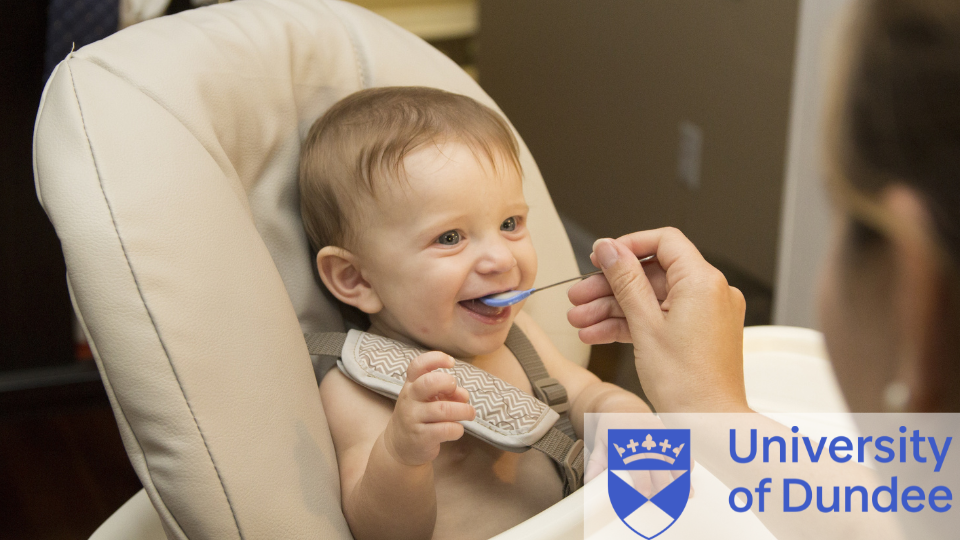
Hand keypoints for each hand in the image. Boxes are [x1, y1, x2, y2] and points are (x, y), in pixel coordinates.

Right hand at [383, 352, 475, 465]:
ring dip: (463, 410)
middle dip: (449, 383)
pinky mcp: (421, 437)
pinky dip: (457, 429)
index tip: (451, 362)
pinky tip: (457, 429)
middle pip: (429, 383)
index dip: (436, 359)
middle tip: (456, 390)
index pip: (418, 365)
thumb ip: (446, 392)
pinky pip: (445, 429)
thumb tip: (464, 395)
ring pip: (443, 409)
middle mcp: (409, 399)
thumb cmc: (420, 416)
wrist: (399, 446)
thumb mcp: (428, 400)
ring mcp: (413, 418)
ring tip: (469, 413)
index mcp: (411, 385)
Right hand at [567, 228, 748, 412]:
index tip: (601, 257)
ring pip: (651, 299)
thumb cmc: (687, 384)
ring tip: (581, 321)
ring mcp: (706, 314)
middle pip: (652, 274)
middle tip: (579, 297)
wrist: (709, 425)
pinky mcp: (699, 334)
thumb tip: (609, 249)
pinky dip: (632, 324)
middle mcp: (711, 293)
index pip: (664, 242)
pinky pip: (661, 318)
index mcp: (703, 282)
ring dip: (613, 308)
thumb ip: (625, 280)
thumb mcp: (645, 325)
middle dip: (610, 286)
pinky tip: (599, 334)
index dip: (628, 246)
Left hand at [586, 413, 692, 498]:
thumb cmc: (610, 430)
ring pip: (672, 455)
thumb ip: (595, 466)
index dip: (641, 481)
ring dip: (681, 476)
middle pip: (657, 462)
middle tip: (669, 502)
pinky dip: (685, 461)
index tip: (645, 496)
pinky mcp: (666, 430)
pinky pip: (679, 447)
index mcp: (624, 441)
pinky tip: (687, 476)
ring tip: (686, 494)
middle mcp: (642, 436)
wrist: (620, 406)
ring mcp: (656, 432)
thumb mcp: (598, 445)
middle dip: (664, 484)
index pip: (635, 463)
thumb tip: (590, 484)